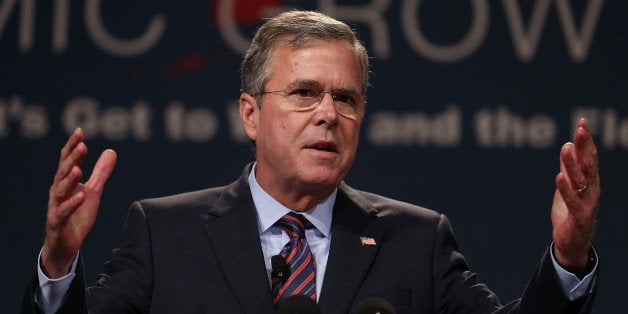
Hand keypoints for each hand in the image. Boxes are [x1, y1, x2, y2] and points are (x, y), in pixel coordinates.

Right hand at [41, 128, 116, 277]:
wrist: (66, 244)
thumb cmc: (77, 214)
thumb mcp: (93, 191)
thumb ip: (101, 172)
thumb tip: (111, 151)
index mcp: (66, 182)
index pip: (67, 160)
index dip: (73, 146)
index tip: (80, 131)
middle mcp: (58, 191)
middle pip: (63, 172)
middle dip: (72, 158)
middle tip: (82, 146)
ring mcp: (56, 206)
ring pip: (59, 190)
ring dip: (69, 179)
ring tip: (78, 168)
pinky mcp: (57, 222)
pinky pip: (63, 212)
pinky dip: (71, 203)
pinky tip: (81, 195)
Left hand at [551, 119, 599, 268]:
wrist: (572, 243)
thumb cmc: (570, 213)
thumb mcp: (568, 186)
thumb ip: (568, 169)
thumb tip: (567, 146)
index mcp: (589, 182)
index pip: (589, 157)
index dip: (586, 141)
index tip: (581, 123)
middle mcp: (592, 190)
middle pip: (588, 165)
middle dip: (584, 147)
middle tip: (579, 130)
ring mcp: (587, 203)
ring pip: (580, 181)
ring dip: (572, 164)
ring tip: (566, 148)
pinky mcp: (578, 217)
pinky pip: (572, 201)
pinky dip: (566, 189)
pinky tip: (559, 177)